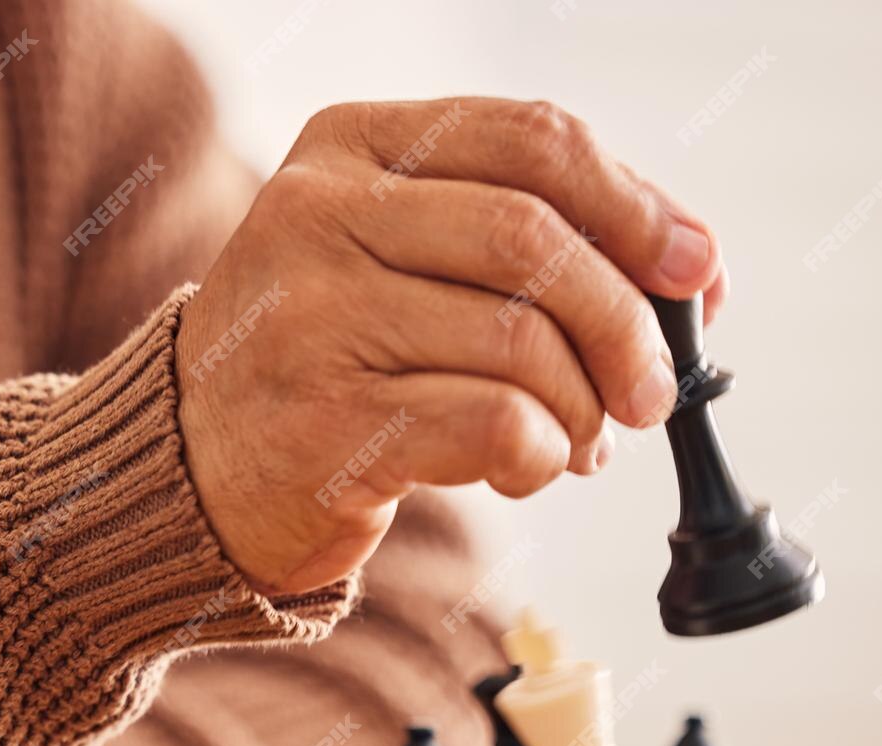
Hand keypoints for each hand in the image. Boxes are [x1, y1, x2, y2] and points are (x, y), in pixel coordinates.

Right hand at [176, 98, 726, 594]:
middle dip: (625, 324)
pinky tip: (526, 468)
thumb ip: (521, 238)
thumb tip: (693, 268)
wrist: (188, 465)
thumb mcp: (396, 254)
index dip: (638, 205)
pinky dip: (540, 453)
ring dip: (583, 407)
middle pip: (536, 239)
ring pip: (521, 342)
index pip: (533, 140)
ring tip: (579, 440)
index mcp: (349, 144)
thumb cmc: (327, 356)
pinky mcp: (325, 421)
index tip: (694, 270)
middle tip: (652, 389)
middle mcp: (318, 214)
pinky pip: (492, 424)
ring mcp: (312, 317)